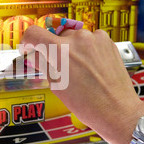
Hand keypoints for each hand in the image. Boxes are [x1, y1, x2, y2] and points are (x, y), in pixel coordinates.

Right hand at [20, 26, 143, 143]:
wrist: (116, 109)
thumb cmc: (88, 104)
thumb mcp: (56, 85)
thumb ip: (42, 64)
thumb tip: (33, 55)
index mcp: (60, 51)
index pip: (33, 33)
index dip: (27, 41)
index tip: (28, 47)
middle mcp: (78, 39)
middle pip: (55, 36)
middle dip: (53, 49)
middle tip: (57, 67)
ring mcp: (94, 38)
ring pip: (73, 37)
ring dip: (70, 49)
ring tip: (77, 70)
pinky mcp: (107, 40)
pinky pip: (89, 40)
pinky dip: (86, 49)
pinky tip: (89, 66)